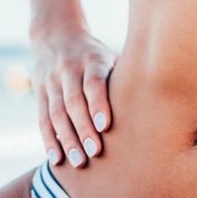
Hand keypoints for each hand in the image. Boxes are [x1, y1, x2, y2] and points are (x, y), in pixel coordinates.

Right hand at [32, 31, 115, 168]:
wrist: (56, 36)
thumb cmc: (98, 56)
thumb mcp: (112, 57)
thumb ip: (126, 77)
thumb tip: (156, 103)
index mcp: (91, 60)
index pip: (93, 83)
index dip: (98, 104)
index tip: (105, 125)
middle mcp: (68, 71)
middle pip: (73, 102)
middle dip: (83, 129)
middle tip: (95, 152)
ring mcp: (51, 83)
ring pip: (56, 114)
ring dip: (67, 140)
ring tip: (79, 162)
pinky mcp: (40, 94)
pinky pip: (43, 120)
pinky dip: (49, 140)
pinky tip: (57, 160)